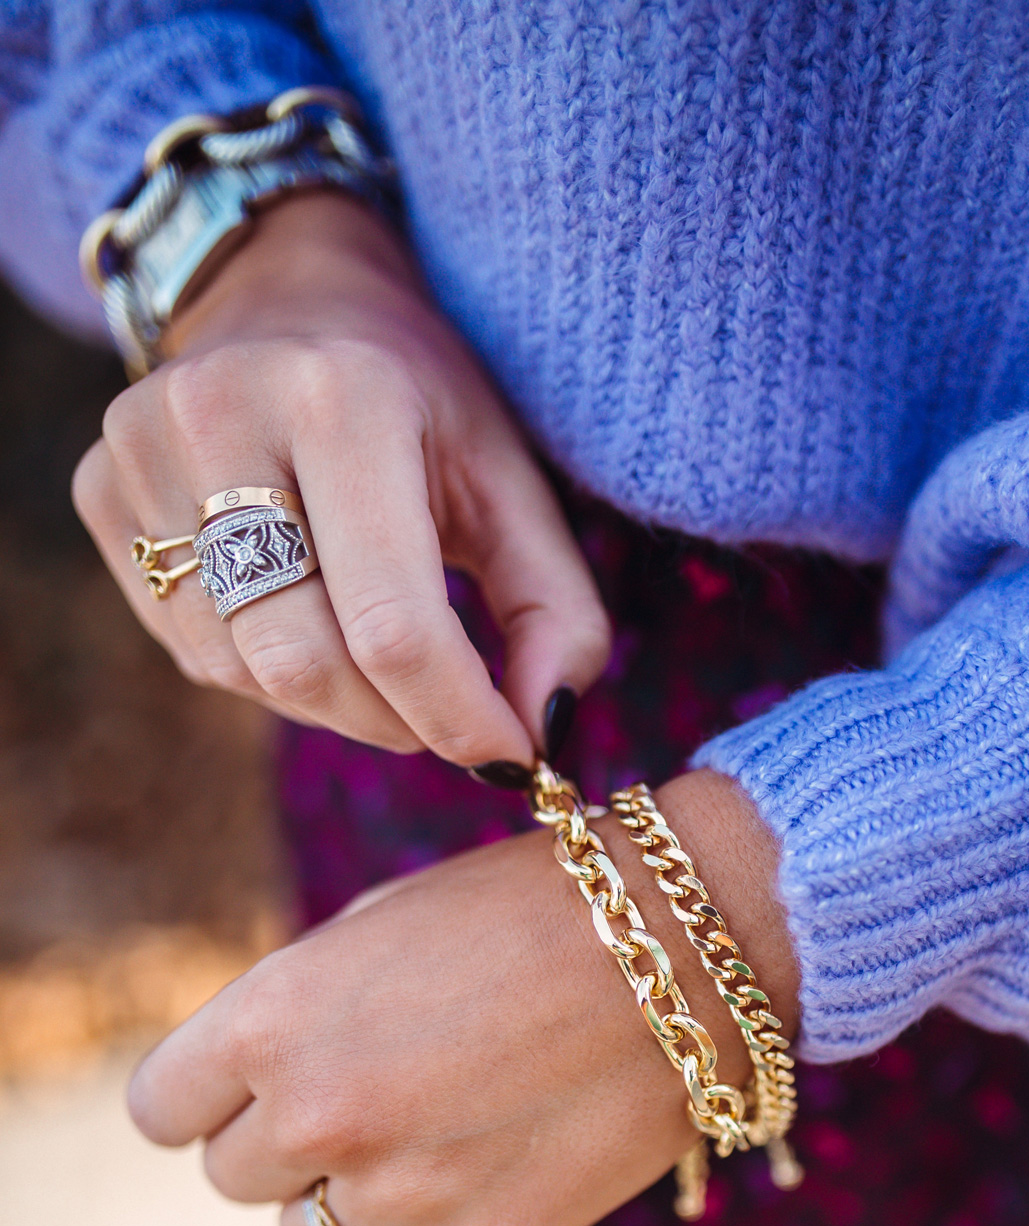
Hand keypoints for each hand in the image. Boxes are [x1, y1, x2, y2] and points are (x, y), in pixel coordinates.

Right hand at [73, 192, 610, 765]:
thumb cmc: (419, 401)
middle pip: (306, 662)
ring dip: (336, 706)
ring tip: (382, 663)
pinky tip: (311, 621)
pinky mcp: (102, 495)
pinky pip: (195, 651)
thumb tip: (541, 738)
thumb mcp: (511, 484)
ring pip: (245, 672)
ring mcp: (141, 454)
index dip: (457, 718)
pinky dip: (271, 675)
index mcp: (342, 397)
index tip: (508, 758)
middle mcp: (221, 415)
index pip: (392, 624)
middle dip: (395, 722)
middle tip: (445, 718)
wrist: (290, 293)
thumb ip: (555, 612)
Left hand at [127, 772, 799, 1225]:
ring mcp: (400, 1192)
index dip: (206, 1097)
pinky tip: (484, 1171)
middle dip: (286, 1143)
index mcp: (272, 1020)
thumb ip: (297, 1012)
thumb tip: (261, 1084)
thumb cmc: (533, 910)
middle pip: (234, 1180)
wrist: (688, 950)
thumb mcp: (378, 928)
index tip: (253, 1088)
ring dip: (358, 1194)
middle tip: (368, 1097)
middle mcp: (318, 1116)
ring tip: (439, 1130)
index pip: (162, 1112)